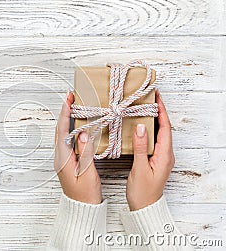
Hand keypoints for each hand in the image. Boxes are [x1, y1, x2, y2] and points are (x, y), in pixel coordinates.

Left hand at [54, 91, 101, 203]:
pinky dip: (70, 128)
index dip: (65, 114)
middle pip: (60, 129)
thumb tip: (83, 134)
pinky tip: (76, 125)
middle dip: (64, 111)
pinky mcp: (67, 161)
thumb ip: (85, 153)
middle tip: (71, 97)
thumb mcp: (87, 173)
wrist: (81, 208)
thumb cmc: (85, 194)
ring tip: (73, 105)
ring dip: (66, 119)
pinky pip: (66, 140)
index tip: (68, 99)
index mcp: (63, 159)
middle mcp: (60, 157)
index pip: (62, 131)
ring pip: (62, 134)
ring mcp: (62, 159)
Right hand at [126, 90, 174, 210]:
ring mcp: (160, 157)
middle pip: (164, 128)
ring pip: (158, 134)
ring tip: (144, 108)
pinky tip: (139, 127)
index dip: (161, 111)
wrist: (145, 208)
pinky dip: (148, 130)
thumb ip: (140, 148)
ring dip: (153, 120)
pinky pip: (153, 140)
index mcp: (164, 155)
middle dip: (158, 112)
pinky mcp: (154, 160)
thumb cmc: (143, 192)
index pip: (165, 128)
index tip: (156, 98)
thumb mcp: (139, 169)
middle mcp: (165, 154)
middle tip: (149, 98)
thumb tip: (140, 127)